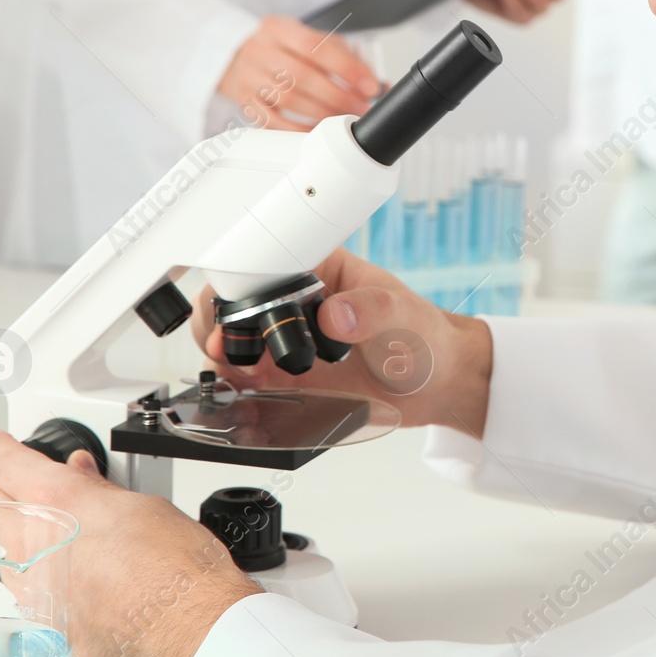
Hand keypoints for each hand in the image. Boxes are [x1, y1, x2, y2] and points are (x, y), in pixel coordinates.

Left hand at [0, 432, 260, 656]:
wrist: (190, 626)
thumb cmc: (179, 567)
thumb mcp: (145, 505)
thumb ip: (100, 490)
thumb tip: (82, 475)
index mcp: (59, 502)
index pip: (6, 464)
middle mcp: (35, 545)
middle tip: (13, 477)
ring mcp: (35, 587)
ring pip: (3, 549)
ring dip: (16, 531)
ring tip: (46, 524)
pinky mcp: (46, 620)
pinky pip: (25, 589)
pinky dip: (36, 571)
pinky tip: (62, 569)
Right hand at [191, 248, 493, 436]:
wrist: (439, 383)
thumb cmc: (426, 335)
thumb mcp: (403, 316)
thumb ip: (373, 310)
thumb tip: (336, 313)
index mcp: (319, 269)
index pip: (265, 261)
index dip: (239, 280)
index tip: (233, 304)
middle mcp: (296, 302)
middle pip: (234, 302)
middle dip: (217, 322)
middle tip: (221, 346)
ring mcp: (288, 341)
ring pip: (233, 342)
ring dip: (221, 356)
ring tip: (231, 372)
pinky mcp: (289, 377)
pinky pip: (249, 381)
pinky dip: (236, 388)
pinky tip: (240, 395)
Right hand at [217, 16, 380, 131]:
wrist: (230, 54)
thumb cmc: (276, 47)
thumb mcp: (303, 37)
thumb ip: (340, 54)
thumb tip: (375, 82)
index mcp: (279, 29)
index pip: (317, 46)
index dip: (347, 68)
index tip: (370, 85)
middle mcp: (261, 50)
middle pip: (303, 76)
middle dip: (339, 96)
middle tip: (361, 107)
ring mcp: (249, 77)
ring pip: (288, 100)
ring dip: (323, 113)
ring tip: (343, 118)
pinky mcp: (245, 102)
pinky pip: (273, 122)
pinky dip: (298, 130)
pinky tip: (317, 131)